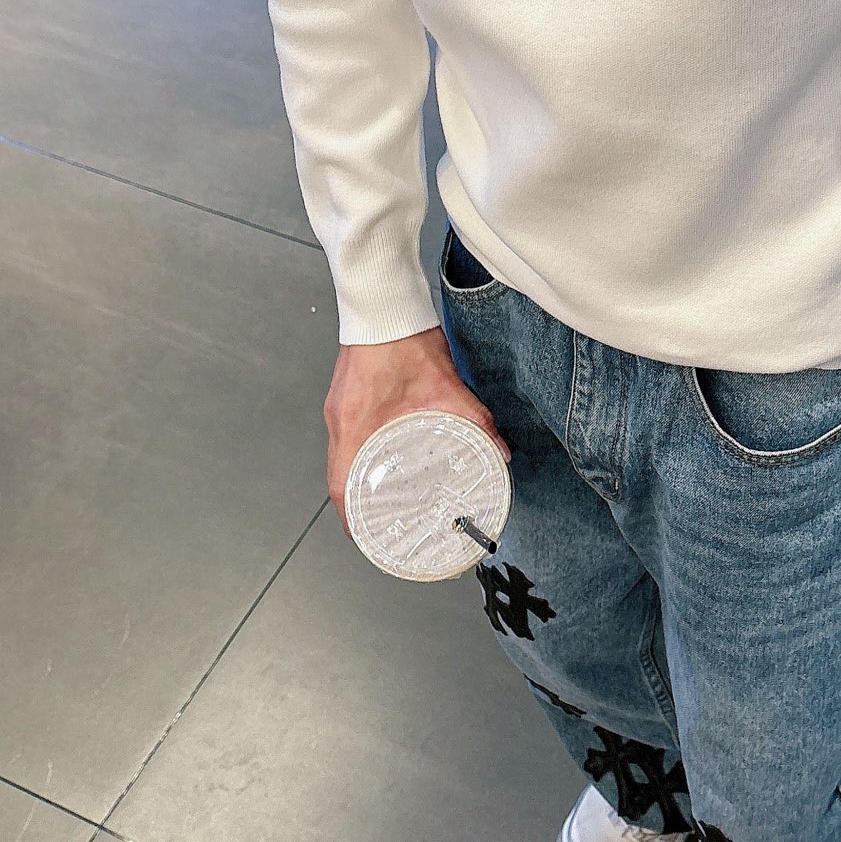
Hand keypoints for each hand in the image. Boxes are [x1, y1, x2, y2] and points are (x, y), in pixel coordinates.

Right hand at [323, 325, 509, 537]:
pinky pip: (346, 438)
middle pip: (338, 476)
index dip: (350, 518)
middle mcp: (339, 420)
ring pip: (340, 457)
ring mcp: (338, 408)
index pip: (340, 484)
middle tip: (378, 528)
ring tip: (379, 504)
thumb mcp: (446, 386)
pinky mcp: (345, 398)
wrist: (385, 304)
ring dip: (355, 481)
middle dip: (354, 507)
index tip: (363, 538)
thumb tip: (501, 451)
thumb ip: (476, 420)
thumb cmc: (406, 340)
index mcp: (354, 423)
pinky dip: (358, 458)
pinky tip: (380, 465)